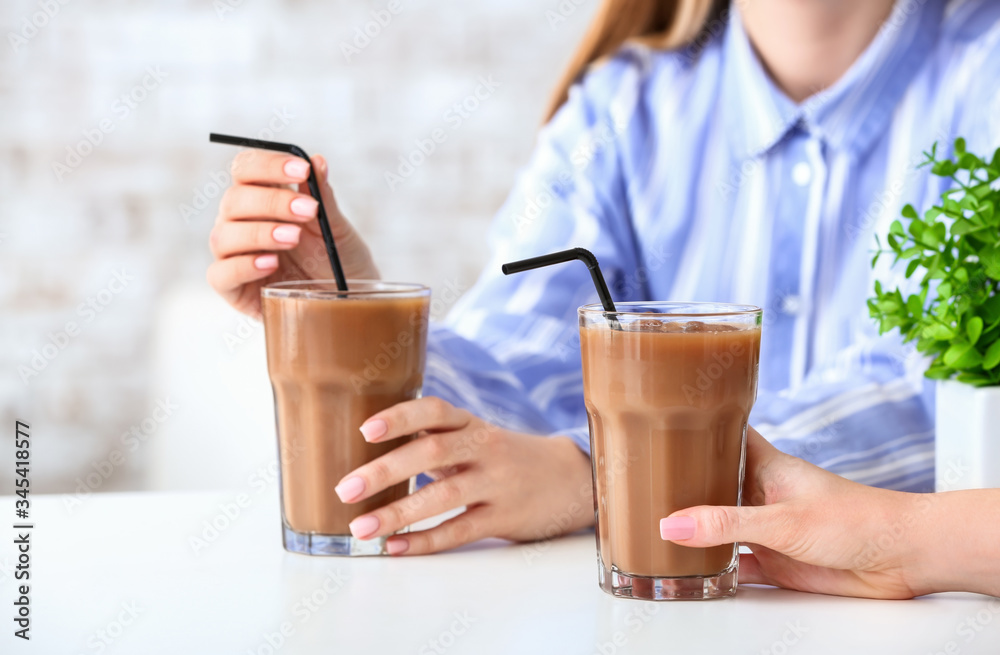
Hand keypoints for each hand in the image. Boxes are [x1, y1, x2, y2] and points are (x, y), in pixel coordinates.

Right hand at [206, 150, 378, 316]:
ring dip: (259, 232)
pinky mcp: (232, 289)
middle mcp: (242, 223)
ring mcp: (234, 255)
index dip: (268, 165)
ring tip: (294, 237)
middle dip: (272, 202)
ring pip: (224, 235)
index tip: (301, 169)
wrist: (347, 303)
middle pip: (234, 199)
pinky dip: (243, 266)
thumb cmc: (339, 262)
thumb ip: (323, 197)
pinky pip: (220, 273)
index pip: (247, 169)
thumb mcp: (337, 229)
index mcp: (263, 199)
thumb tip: (317, 160)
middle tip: (308, 211)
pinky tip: (270, 263)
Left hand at [333, 397, 594, 554]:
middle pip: (432, 452)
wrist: (571, 479)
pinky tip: (396, 547)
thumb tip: (370, 449)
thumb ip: (435, 438)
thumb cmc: (507, 458)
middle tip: (346, 489)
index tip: (366, 430)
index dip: (401, 417)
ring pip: (443, 496)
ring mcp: (497, 483)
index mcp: (472, 424)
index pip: (436, 410)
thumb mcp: (477, 437)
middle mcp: (485, 448)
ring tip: (361, 528)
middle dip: (385, 471)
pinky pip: (460, 530)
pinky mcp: (505, 517)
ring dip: (398, 513)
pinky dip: (426, 540)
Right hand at [660, 428, 929, 598]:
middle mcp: (761, 493)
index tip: (659, 425)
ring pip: (719, 525)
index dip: (694, 430)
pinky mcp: (775, 561)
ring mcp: (767, 528)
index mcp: (764, 465)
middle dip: (681, 485)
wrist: (902, 558)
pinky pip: (734, 563)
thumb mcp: (782, 520)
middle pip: (712, 484)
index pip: (722, 437)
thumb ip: (726, 523)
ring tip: (650, 527)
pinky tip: (689, 570)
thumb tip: (672, 525)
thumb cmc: (858, 519)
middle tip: (639, 484)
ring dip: (693, 529)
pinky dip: (712, 567)